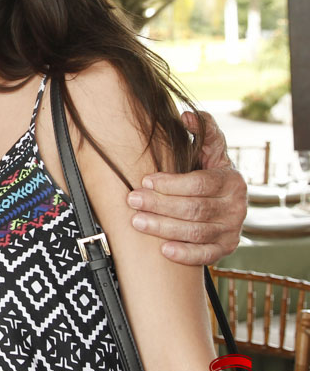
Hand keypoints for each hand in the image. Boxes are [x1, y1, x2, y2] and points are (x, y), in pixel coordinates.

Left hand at [127, 111, 245, 265]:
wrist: (226, 201)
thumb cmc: (209, 173)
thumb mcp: (210, 150)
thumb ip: (203, 131)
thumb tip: (186, 115)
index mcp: (231, 180)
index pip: (200, 183)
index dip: (171, 183)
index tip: (145, 180)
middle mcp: (236, 206)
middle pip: (195, 208)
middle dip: (160, 205)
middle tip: (133, 200)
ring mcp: (232, 229)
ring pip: (196, 232)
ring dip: (164, 228)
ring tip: (138, 222)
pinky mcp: (226, 248)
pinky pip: (206, 255)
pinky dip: (185, 254)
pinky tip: (164, 250)